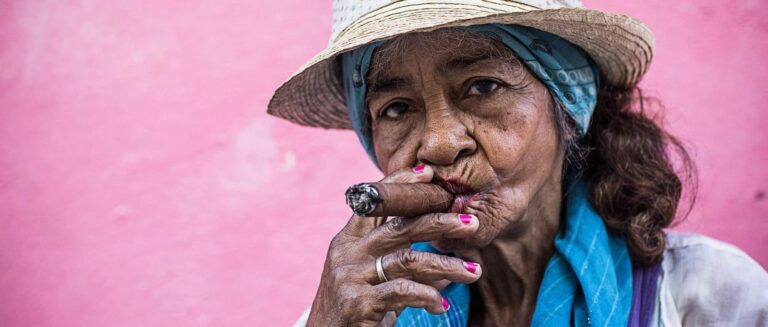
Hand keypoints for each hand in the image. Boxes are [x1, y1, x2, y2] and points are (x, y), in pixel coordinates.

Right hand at [306, 164, 482, 325]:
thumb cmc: (353, 311)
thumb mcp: (372, 282)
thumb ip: (402, 267)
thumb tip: (446, 265)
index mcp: (348, 241)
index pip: (376, 204)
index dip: (401, 184)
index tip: (431, 174)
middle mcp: (346, 253)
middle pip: (400, 227)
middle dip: (440, 221)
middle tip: (471, 223)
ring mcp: (350, 277)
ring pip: (408, 260)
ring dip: (447, 265)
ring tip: (474, 272)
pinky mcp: (358, 303)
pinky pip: (403, 292)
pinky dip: (429, 296)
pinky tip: (443, 305)